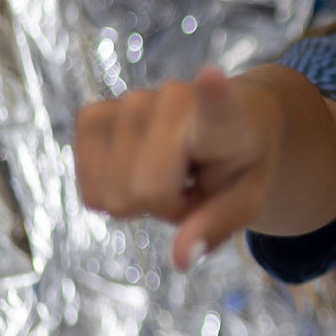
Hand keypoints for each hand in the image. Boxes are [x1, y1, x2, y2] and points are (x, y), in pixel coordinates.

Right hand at [75, 67, 285, 271]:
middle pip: (146, 193)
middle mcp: (173, 99)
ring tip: (169, 175)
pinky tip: (136, 170)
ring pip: (113, 196)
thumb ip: (218, 226)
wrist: (227, 123)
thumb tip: (180, 259)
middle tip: (192, 187)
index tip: (211, 76)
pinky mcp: (92, 114)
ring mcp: (127, 102)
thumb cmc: (237, 164)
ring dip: (139, 201)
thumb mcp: (246, 199)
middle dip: (167, 208)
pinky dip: (110, 195)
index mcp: (224, 119)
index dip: (212, 95)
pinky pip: (89, 191)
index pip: (216, 107)